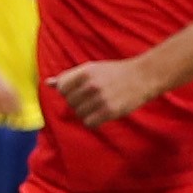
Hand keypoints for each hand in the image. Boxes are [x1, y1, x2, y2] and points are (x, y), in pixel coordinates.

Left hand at [47, 57, 161, 127]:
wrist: (143, 76)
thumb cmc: (116, 73)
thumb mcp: (92, 68)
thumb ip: (70, 76)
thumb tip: (48, 83)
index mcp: (85, 71)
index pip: (62, 88)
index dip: (69, 92)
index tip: (80, 91)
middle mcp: (91, 84)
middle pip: (70, 102)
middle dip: (79, 103)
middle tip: (93, 98)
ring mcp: (100, 98)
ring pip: (79, 114)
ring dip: (87, 113)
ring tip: (99, 105)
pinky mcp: (109, 111)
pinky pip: (89, 123)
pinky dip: (93, 121)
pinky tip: (102, 114)